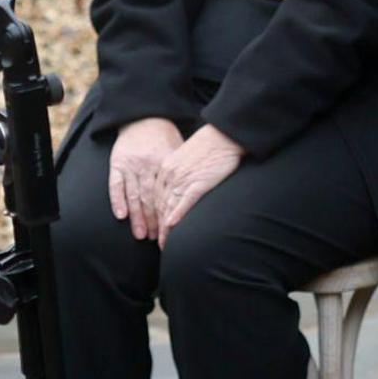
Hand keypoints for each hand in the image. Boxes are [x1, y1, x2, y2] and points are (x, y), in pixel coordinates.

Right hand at [107, 116, 182, 237]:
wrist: (143, 118)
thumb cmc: (165, 137)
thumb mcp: (178, 151)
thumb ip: (182, 172)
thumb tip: (194, 195)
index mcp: (164, 162)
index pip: (166, 193)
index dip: (167, 213)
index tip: (170, 230)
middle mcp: (146, 165)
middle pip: (149, 198)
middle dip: (152, 220)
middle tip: (154, 239)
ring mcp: (130, 165)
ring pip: (133, 195)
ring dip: (136, 217)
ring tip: (140, 235)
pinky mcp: (117, 163)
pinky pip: (115, 185)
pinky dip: (117, 200)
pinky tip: (121, 216)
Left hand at [146, 126, 247, 240]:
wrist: (223, 135)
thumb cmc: (209, 146)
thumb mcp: (186, 158)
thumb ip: (178, 172)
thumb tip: (178, 188)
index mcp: (166, 169)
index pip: (156, 197)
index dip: (154, 215)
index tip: (155, 229)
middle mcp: (171, 175)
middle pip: (160, 205)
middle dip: (158, 226)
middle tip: (158, 243)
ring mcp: (184, 179)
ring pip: (169, 207)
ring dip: (165, 228)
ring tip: (164, 243)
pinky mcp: (199, 182)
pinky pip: (184, 201)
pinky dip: (177, 215)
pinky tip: (172, 226)